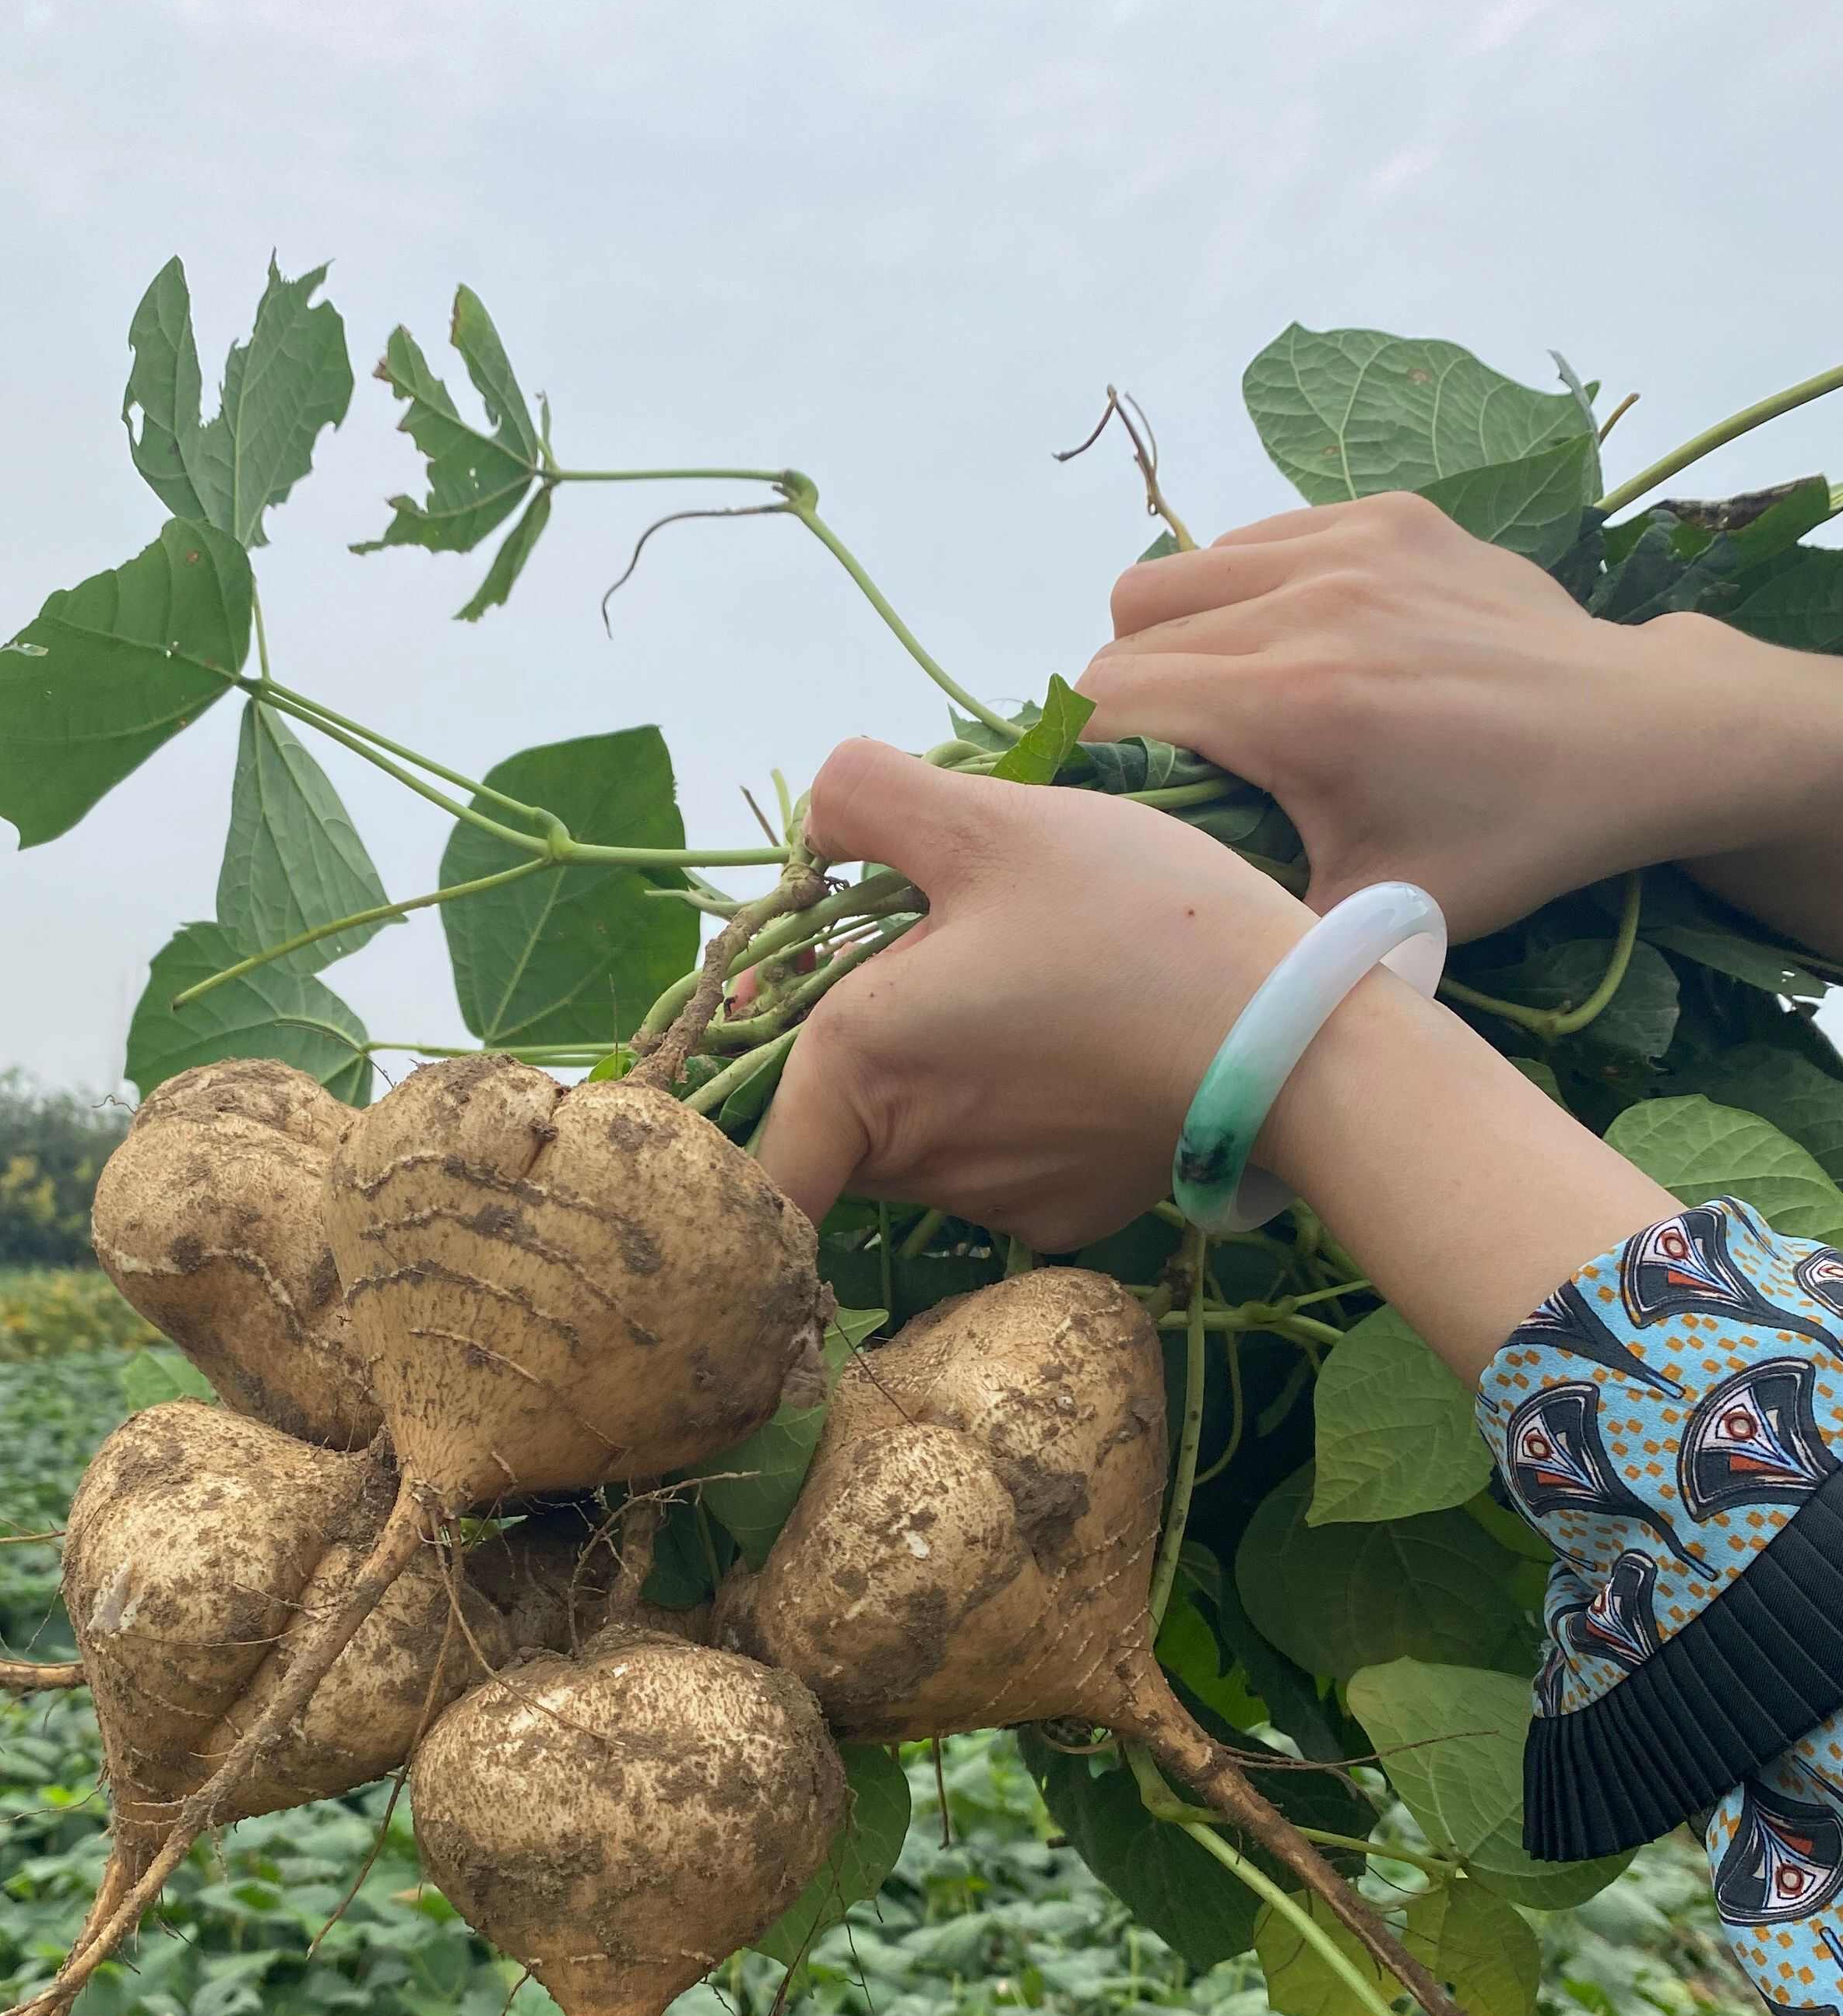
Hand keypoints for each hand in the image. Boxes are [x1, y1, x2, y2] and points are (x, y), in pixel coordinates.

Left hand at [755, 735, 1677, 1380]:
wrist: (1300, 1038)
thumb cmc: (1136, 923)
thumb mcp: (992, 820)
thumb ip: (871, 797)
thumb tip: (814, 814)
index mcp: (858, 1067)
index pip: (740, 1155)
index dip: (715, 1126)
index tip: (746, 1058)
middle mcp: (910, 1161)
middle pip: (831, 1120)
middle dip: (857, 1050)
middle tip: (931, 956)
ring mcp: (992, 1201)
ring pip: (916, 1141)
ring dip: (938, 1079)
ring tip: (1025, 991)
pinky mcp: (1066, 1218)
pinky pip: (998, 1167)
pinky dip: (1016, 1116)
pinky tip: (1081, 1048)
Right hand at [1074, 492, 1842, 948]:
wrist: (1636, 735)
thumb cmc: (1505, 839)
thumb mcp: (1371, 913)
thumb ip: (1245, 909)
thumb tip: (1144, 902)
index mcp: (1292, 705)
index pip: (1107, 696)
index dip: (1091, 751)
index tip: (1124, 795)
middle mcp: (1307, 604)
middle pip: (1127, 626)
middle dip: (1125, 696)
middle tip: (1175, 753)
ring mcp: (1349, 545)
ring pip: (1178, 572)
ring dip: (1175, 636)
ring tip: (1228, 694)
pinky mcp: (1387, 516)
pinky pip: (1253, 539)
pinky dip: (1245, 593)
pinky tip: (1296, 644)